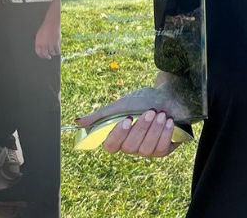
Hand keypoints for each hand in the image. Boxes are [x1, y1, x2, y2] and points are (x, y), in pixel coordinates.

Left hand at [34, 19, 59, 58]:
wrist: (51, 23)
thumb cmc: (45, 28)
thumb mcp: (39, 35)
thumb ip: (40, 43)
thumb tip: (42, 50)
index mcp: (38, 42)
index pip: (38, 52)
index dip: (41, 55)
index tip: (43, 56)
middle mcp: (43, 44)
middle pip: (45, 54)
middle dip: (47, 56)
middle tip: (48, 57)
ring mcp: (50, 44)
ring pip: (52, 53)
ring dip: (53, 53)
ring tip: (54, 53)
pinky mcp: (56, 43)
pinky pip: (57, 51)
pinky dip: (58, 52)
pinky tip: (58, 51)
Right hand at [76, 79, 193, 157]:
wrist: (168, 97)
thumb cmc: (142, 100)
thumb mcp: (120, 106)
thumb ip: (100, 116)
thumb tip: (77, 122)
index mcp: (118, 137)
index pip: (110, 146)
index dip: (118, 135)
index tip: (127, 119)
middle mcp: (130, 147)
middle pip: (130, 147)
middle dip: (141, 128)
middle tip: (150, 112)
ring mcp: (146, 150)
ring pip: (146, 149)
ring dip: (154, 129)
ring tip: (161, 114)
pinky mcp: (162, 151)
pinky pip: (161, 148)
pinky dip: (165, 133)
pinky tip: (169, 121)